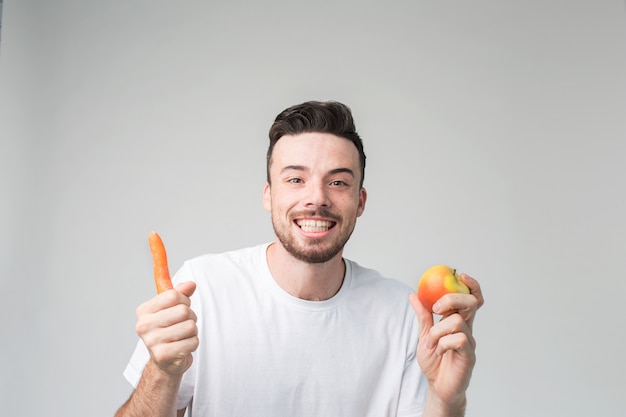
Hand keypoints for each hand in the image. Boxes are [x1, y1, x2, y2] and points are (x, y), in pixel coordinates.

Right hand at [135, 281, 198, 375]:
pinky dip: (193, 343)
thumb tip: (191, 284)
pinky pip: (192, 342)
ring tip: (183, 336)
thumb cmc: (169, 330)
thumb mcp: (172, 308)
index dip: (184, 300)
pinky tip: (183, 347)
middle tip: (183, 324)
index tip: (181, 307)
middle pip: (183, 311)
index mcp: (144, 311)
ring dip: (193, 331)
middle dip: (190, 317)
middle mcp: (144, 326)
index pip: (173, 295)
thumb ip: (181, 293)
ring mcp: (152, 342)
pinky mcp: (163, 356)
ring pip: (190, 326)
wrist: (165, 361)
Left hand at [409, 274, 483, 409]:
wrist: (437, 386)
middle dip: (451, 299)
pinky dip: (443, 343)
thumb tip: (413, 294)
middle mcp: (467, 328)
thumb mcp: (424, 334)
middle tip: (435, 309)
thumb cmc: (434, 361)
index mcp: (458, 320)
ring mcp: (470, 341)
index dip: (470, 285)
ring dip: (438, 331)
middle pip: (471, 302)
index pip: (472, 298)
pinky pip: (458, 339)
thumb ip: (422, 316)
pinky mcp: (469, 355)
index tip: (460, 275)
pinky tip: (438, 351)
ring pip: (457, 321)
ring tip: (431, 343)